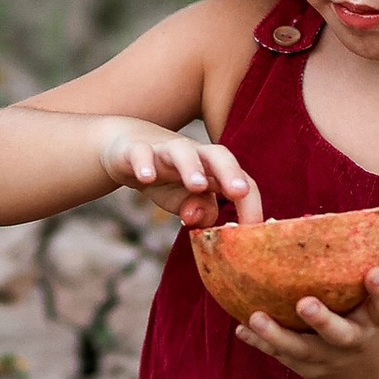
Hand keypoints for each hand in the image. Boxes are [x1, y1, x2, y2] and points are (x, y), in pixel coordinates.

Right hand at [94, 119, 262, 226]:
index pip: (239, 182)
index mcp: (211, 169)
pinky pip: (141, 153)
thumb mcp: (182, 198)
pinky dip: (144, 164)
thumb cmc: (165, 176)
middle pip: (218, 155)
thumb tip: (200, 219)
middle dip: (230, 172)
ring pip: (182, 151)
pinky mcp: (135, 150)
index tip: (253, 230)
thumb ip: (198, 210)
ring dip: (191, 167)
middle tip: (239, 192)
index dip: (250, 204)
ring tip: (197, 185)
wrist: (125, 148)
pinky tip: (148, 178)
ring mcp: (164, 150)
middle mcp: (193, 155)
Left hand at [238, 265, 378, 378]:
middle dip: (321, 319)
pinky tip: (241, 328)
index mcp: (376, 321)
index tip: (374, 273)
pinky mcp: (306, 368)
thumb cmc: (374, 326)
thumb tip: (378, 221)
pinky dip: (261, 342)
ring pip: (300, 348)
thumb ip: (378, 265)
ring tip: (256, 316)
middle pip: (338, 332)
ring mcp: (327, 358)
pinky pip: (281, 355)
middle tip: (304, 302)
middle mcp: (353, 341)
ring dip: (276, 334)